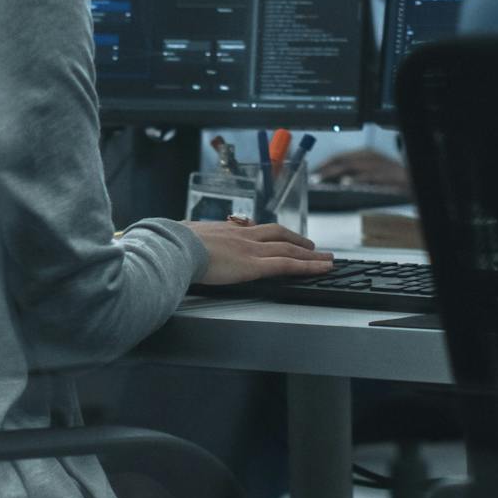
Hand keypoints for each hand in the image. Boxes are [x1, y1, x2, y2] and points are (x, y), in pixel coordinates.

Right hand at [183, 218, 334, 285]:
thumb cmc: (172, 244)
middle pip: (278, 235)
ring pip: (289, 250)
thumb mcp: (181, 235)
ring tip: (325, 259)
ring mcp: (251, 249)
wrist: (174, 246)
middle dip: (297, 240)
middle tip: (311, 245)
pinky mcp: (255, 265)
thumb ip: (186, 238)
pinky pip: (289, 265)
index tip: (278, 236)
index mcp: (225, 229)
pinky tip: (322, 268)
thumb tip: (176, 239)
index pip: (254, 229)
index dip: (270, 233)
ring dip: (310, 254)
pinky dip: (309, 267)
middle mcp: (243, 236)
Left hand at [315, 150, 410, 193]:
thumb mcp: (370, 172)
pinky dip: (355, 179)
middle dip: (325, 168)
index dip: (325, 163)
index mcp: (365, 154)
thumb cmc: (391, 178)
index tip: (313, 171)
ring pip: (350, 166)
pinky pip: (367, 176)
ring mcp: (377, 164)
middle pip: (342, 160)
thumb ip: (355, 174)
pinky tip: (345, 183)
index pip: (340, 156)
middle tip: (313, 176)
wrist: (413, 179)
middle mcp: (369, 156)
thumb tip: (336, 180)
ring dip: (334, 172)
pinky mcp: (384, 174)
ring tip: (322, 178)